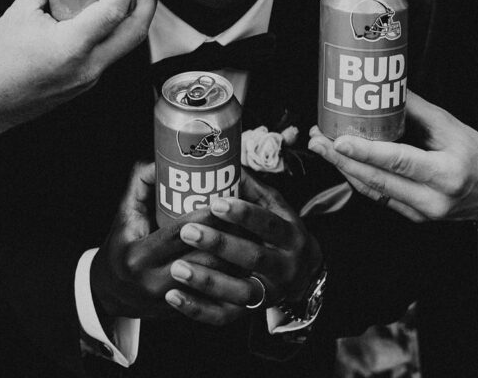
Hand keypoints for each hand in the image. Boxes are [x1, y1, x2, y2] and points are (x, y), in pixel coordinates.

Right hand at [0, 0, 154, 143]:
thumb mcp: (17, 13)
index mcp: (71, 47)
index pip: (113, 11)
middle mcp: (87, 66)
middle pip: (135, 32)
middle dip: (146, 0)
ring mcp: (89, 78)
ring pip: (126, 45)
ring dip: (133, 16)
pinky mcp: (86, 82)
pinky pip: (111, 53)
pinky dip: (115, 31)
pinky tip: (105, 15)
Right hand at [91, 162, 239, 322]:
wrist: (109, 291)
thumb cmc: (120, 244)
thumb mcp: (124, 212)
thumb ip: (141, 182)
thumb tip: (162, 159)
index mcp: (139, 256)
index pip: (181, 233)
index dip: (207, 217)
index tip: (227, 197)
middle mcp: (154, 282)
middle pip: (204, 258)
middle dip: (230, 237)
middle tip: (250, 216)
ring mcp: (169, 300)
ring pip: (214, 281)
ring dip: (236, 260)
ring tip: (254, 236)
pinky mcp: (181, 312)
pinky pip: (214, 298)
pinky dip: (231, 279)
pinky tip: (246, 262)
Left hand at [170, 170, 323, 320]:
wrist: (304, 275)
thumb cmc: (280, 230)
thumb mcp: (276, 206)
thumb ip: (251, 187)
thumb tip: (223, 161)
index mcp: (291, 235)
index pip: (268, 223)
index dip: (244, 214)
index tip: (216, 202)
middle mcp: (285, 267)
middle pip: (253, 258)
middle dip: (219, 244)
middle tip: (187, 231)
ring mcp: (269, 294)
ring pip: (239, 292)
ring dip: (206, 281)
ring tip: (176, 267)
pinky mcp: (251, 314)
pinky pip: (223, 316)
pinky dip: (198, 309)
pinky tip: (173, 296)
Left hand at [308, 90, 477, 222]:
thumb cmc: (475, 154)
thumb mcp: (450, 125)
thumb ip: (414, 108)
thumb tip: (383, 86)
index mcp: (446, 173)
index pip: (398, 162)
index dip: (366, 152)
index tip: (339, 140)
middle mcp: (432, 199)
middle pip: (377, 181)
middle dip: (342, 160)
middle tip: (318, 140)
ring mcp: (421, 213)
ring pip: (373, 191)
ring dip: (344, 169)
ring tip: (322, 147)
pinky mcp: (413, 216)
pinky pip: (379, 197)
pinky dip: (358, 178)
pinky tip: (342, 162)